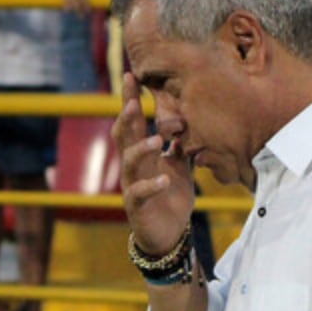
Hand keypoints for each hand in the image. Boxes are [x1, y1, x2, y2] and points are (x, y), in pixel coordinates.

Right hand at [115, 72, 194, 255]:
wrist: (168, 234)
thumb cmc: (171, 197)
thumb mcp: (181, 166)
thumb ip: (181, 144)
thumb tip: (187, 119)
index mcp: (142, 153)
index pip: (133, 121)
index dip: (130, 99)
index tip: (131, 76)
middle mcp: (133, 166)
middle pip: (123, 135)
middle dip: (127, 117)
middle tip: (134, 101)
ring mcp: (132, 185)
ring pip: (129, 162)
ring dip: (141, 149)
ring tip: (156, 141)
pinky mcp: (137, 206)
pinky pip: (139, 193)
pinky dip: (152, 185)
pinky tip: (165, 179)